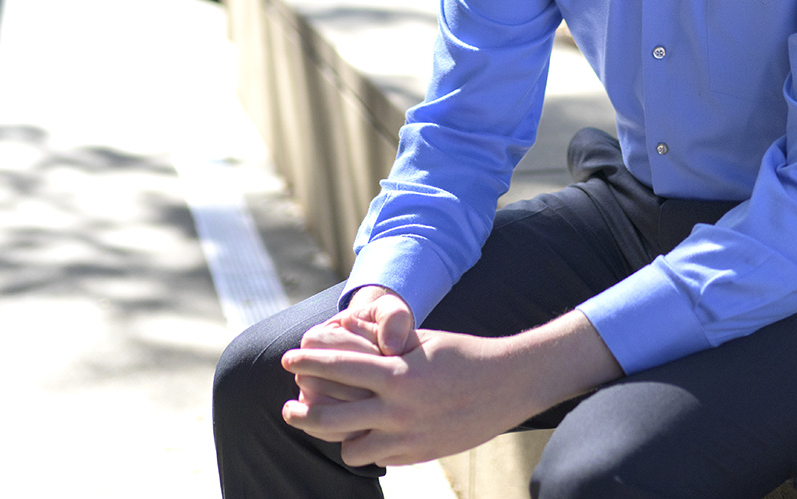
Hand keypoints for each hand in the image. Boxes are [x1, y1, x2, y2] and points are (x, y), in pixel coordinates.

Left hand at [281, 311, 621, 467]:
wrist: (509, 385)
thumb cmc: (464, 354)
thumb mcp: (423, 343)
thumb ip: (386, 348)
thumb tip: (346, 338)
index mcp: (399, 373)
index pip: (341, 366)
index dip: (309, 361)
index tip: (287, 357)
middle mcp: (399, 408)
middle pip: (331, 417)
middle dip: (301, 414)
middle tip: (288, 409)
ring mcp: (409, 436)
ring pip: (349, 448)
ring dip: (338, 436)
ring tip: (333, 424)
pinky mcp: (419, 454)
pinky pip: (377, 457)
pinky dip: (367, 446)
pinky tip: (368, 434)